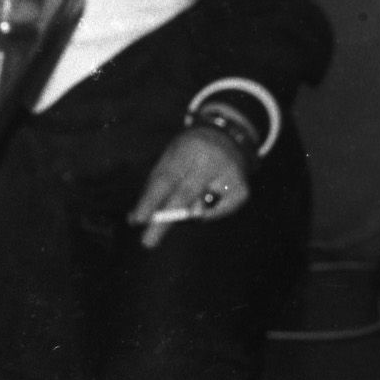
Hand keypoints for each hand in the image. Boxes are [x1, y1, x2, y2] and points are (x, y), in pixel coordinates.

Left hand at [128, 126, 253, 248]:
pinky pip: (217, 213)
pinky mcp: (243, 190)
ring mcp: (230, 175)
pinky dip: (206, 213)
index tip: (137, 220)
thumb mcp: (170, 158)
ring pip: (201, 209)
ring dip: (186, 214)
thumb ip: (155, 185)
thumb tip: (136, 218)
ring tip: (190, 199)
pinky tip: (209, 197)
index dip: (150, 201)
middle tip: (147, 242)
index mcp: (187, 149)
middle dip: (164, 222)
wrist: (227, 137)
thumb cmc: (188, 152)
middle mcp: (211, 161)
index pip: (165, 179)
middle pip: (184, 196)